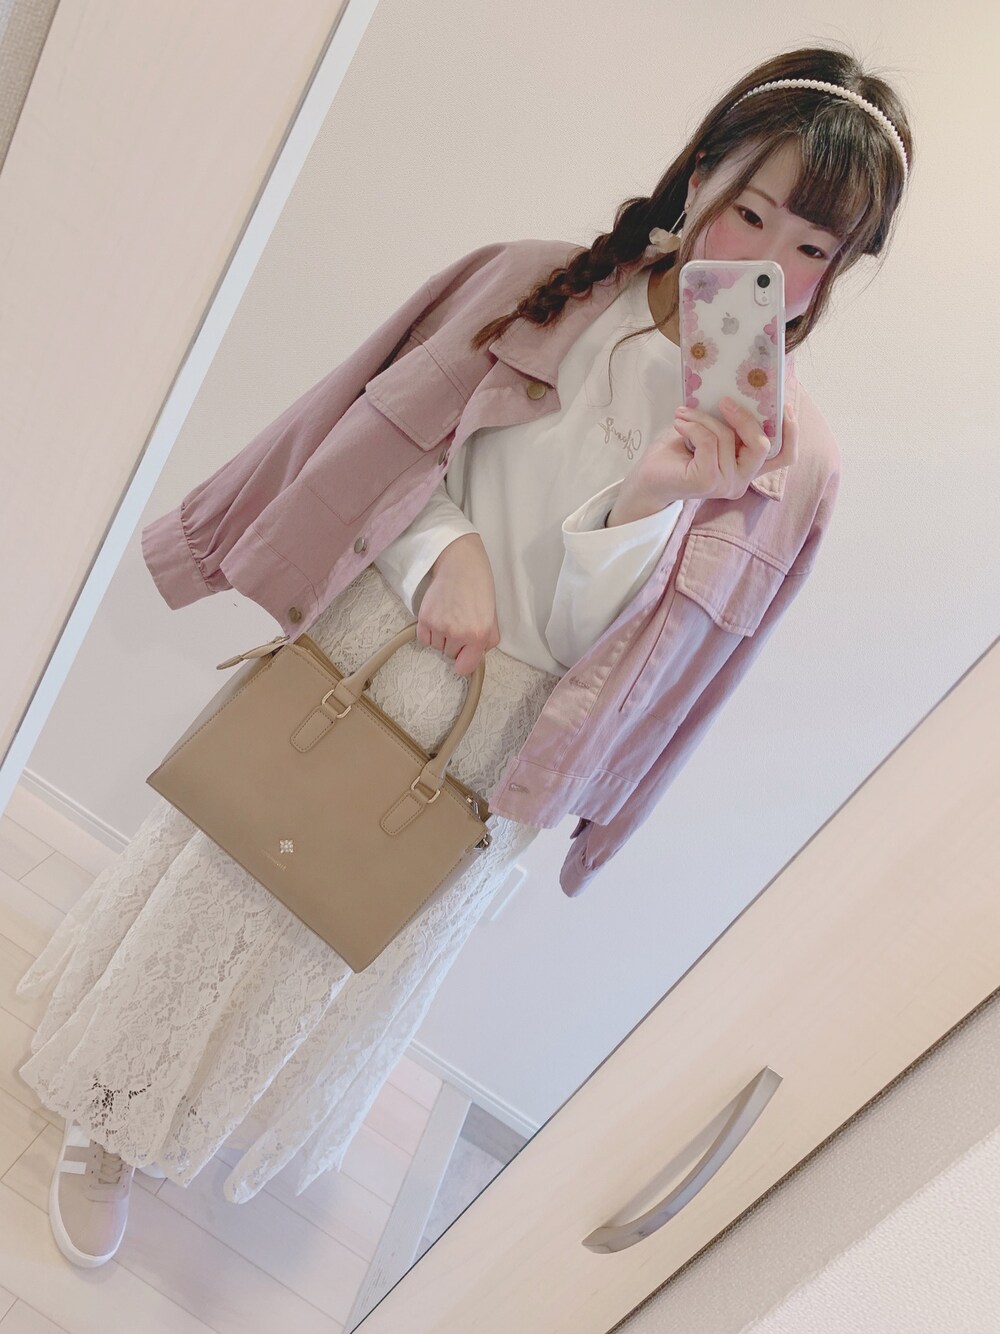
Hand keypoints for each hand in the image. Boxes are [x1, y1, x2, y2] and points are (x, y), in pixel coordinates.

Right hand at [416, 534, 499, 677]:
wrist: (460, 564)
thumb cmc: (479, 587)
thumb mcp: (492, 615)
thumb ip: (488, 640)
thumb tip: (476, 655)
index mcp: (479, 635)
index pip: (465, 668)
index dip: (463, 661)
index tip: (463, 655)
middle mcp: (459, 634)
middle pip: (450, 655)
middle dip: (454, 644)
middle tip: (459, 622)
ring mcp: (440, 627)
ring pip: (436, 647)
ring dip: (441, 637)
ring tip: (449, 616)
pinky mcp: (425, 618)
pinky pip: (424, 639)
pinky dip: (428, 632)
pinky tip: (438, 617)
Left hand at [630, 398, 798, 507]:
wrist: (647, 479)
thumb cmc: (677, 453)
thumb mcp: (710, 432)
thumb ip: (730, 422)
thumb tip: (740, 389)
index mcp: (746, 467)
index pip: (784, 457)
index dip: (792, 432)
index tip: (785, 404)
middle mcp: (741, 480)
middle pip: (763, 445)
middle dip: (745, 417)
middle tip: (724, 400)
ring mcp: (725, 483)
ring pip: (727, 438)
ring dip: (704, 418)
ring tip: (684, 414)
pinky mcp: (707, 481)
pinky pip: (709, 442)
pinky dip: (694, 427)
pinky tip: (679, 424)